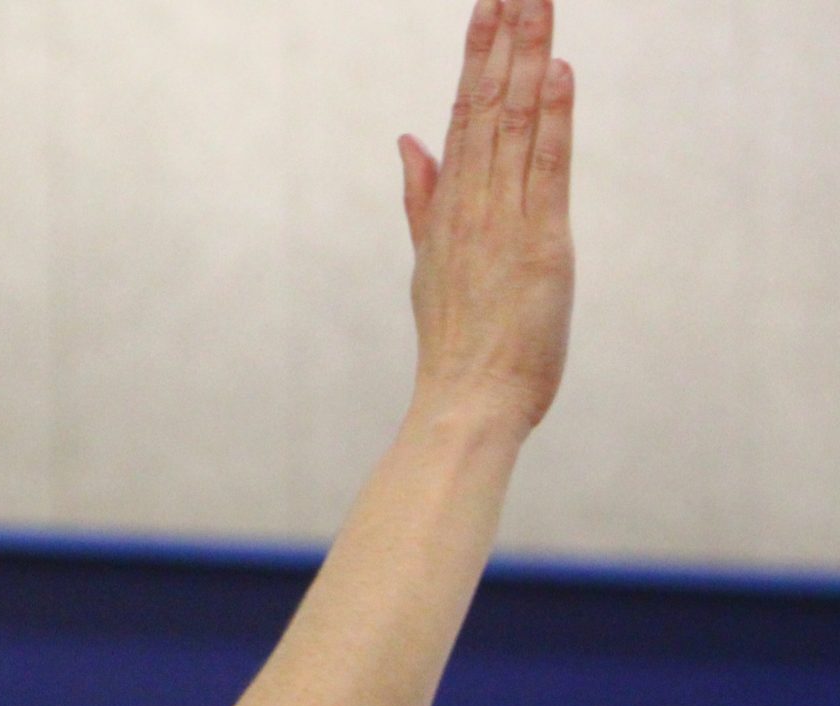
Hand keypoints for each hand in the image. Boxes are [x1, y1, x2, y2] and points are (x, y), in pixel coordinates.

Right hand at [397, 0, 575, 433]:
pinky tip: (558, 72)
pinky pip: (546, 168)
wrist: (465, 404)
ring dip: (528, 59)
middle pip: (488, 104)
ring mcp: (503, 221)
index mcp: (450, 210)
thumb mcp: (430, 264)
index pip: (464, 114)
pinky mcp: (540, 243)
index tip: (488, 4)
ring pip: (514, 123)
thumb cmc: (457, 347)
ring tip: (534, 2)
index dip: (477, 55)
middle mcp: (473, 205)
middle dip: (501, 38)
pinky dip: (552, 119)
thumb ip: (422, 198)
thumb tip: (410, 139)